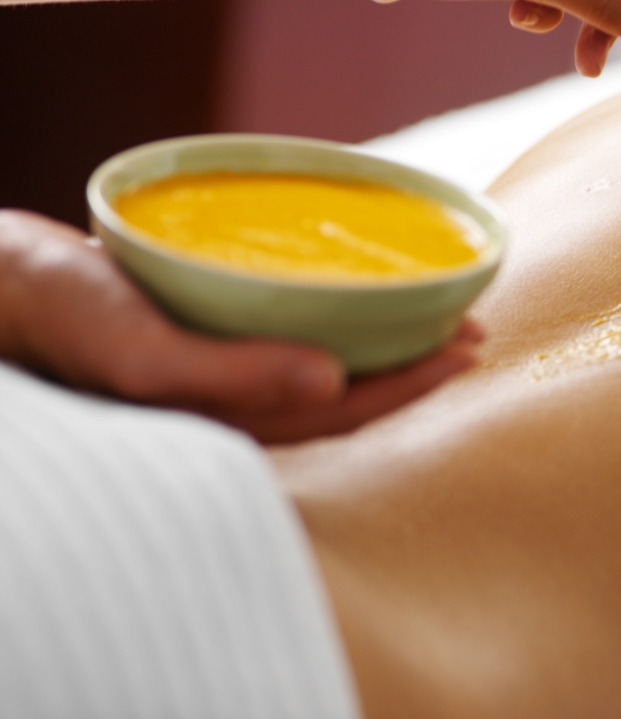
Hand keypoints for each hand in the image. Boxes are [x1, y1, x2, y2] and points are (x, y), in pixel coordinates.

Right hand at [0, 210, 479, 444]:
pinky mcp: (190, 337)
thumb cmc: (49, 321)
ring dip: (378, 342)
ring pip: (314, 366)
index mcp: (223, 426)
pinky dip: (327, 316)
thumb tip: (333, 382)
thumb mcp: (139, 351)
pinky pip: (279, 333)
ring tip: (433, 310)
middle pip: (341, 395)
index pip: (343, 414)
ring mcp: (207, 376)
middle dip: (411, 367)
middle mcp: (224, 409)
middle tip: (474, 326)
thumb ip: (230, 374)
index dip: (411, 385)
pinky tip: (346, 291)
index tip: (471, 344)